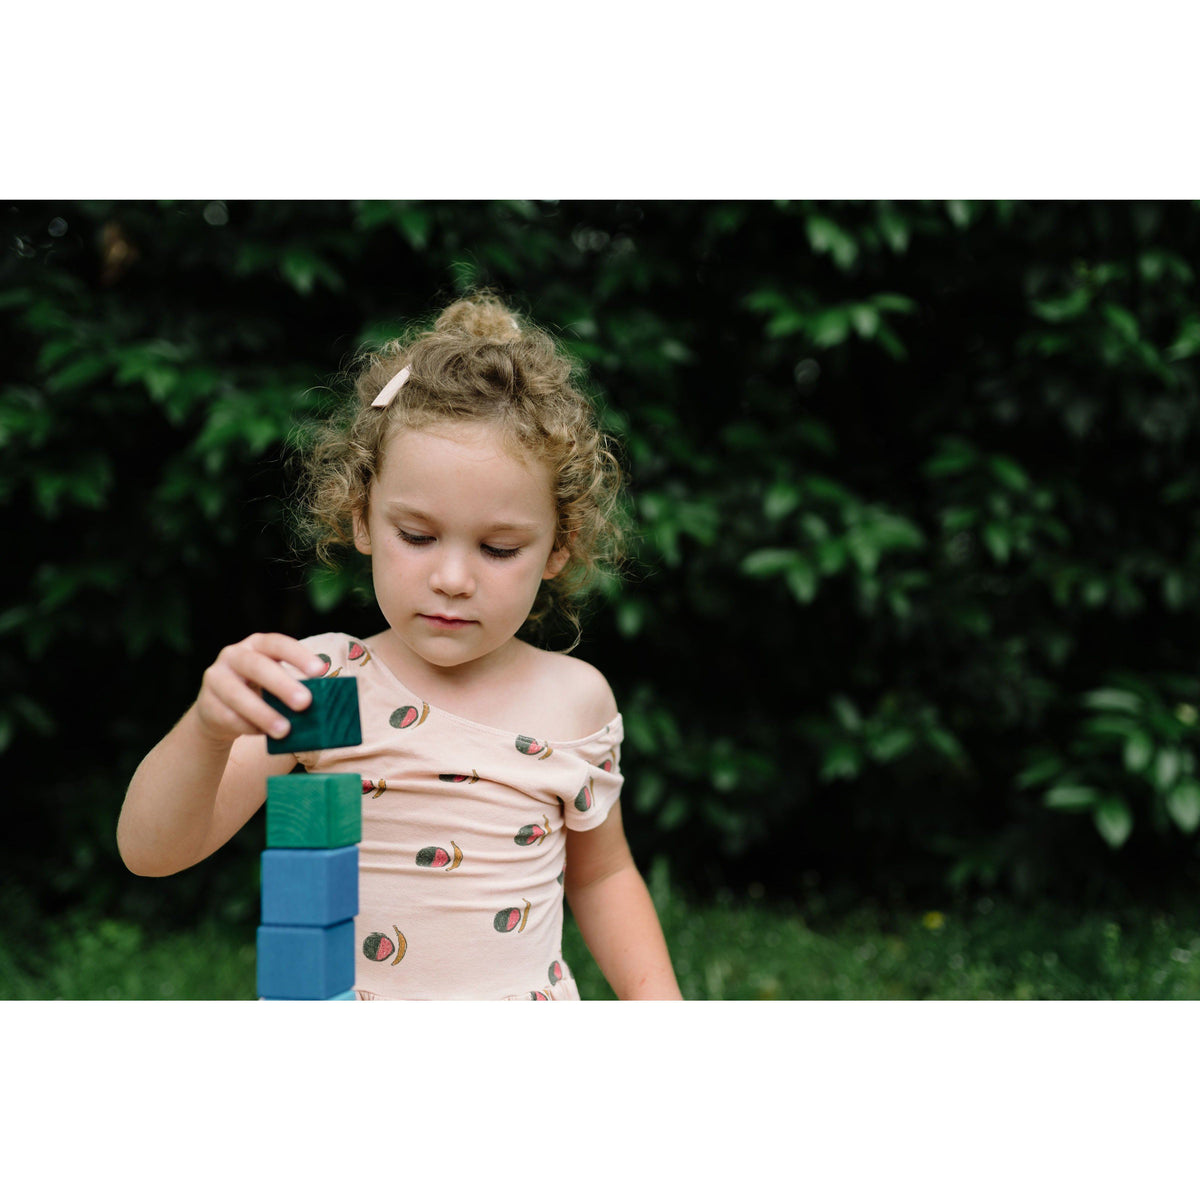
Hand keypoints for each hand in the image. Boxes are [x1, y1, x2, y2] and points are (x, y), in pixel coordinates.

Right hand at [194, 633, 325, 745]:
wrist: (218, 711)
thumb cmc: (259, 692)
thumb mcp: (275, 682)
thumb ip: (293, 686)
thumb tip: (322, 704)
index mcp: (256, 645)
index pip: (277, 643)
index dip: (298, 655)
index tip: (319, 671)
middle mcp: (233, 655)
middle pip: (257, 666)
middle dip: (282, 685)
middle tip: (305, 702)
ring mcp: (216, 679)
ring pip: (238, 695)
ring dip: (264, 713)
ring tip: (285, 730)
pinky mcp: (206, 704)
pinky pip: (228, 717)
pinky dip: (249, 727)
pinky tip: (263, 734)